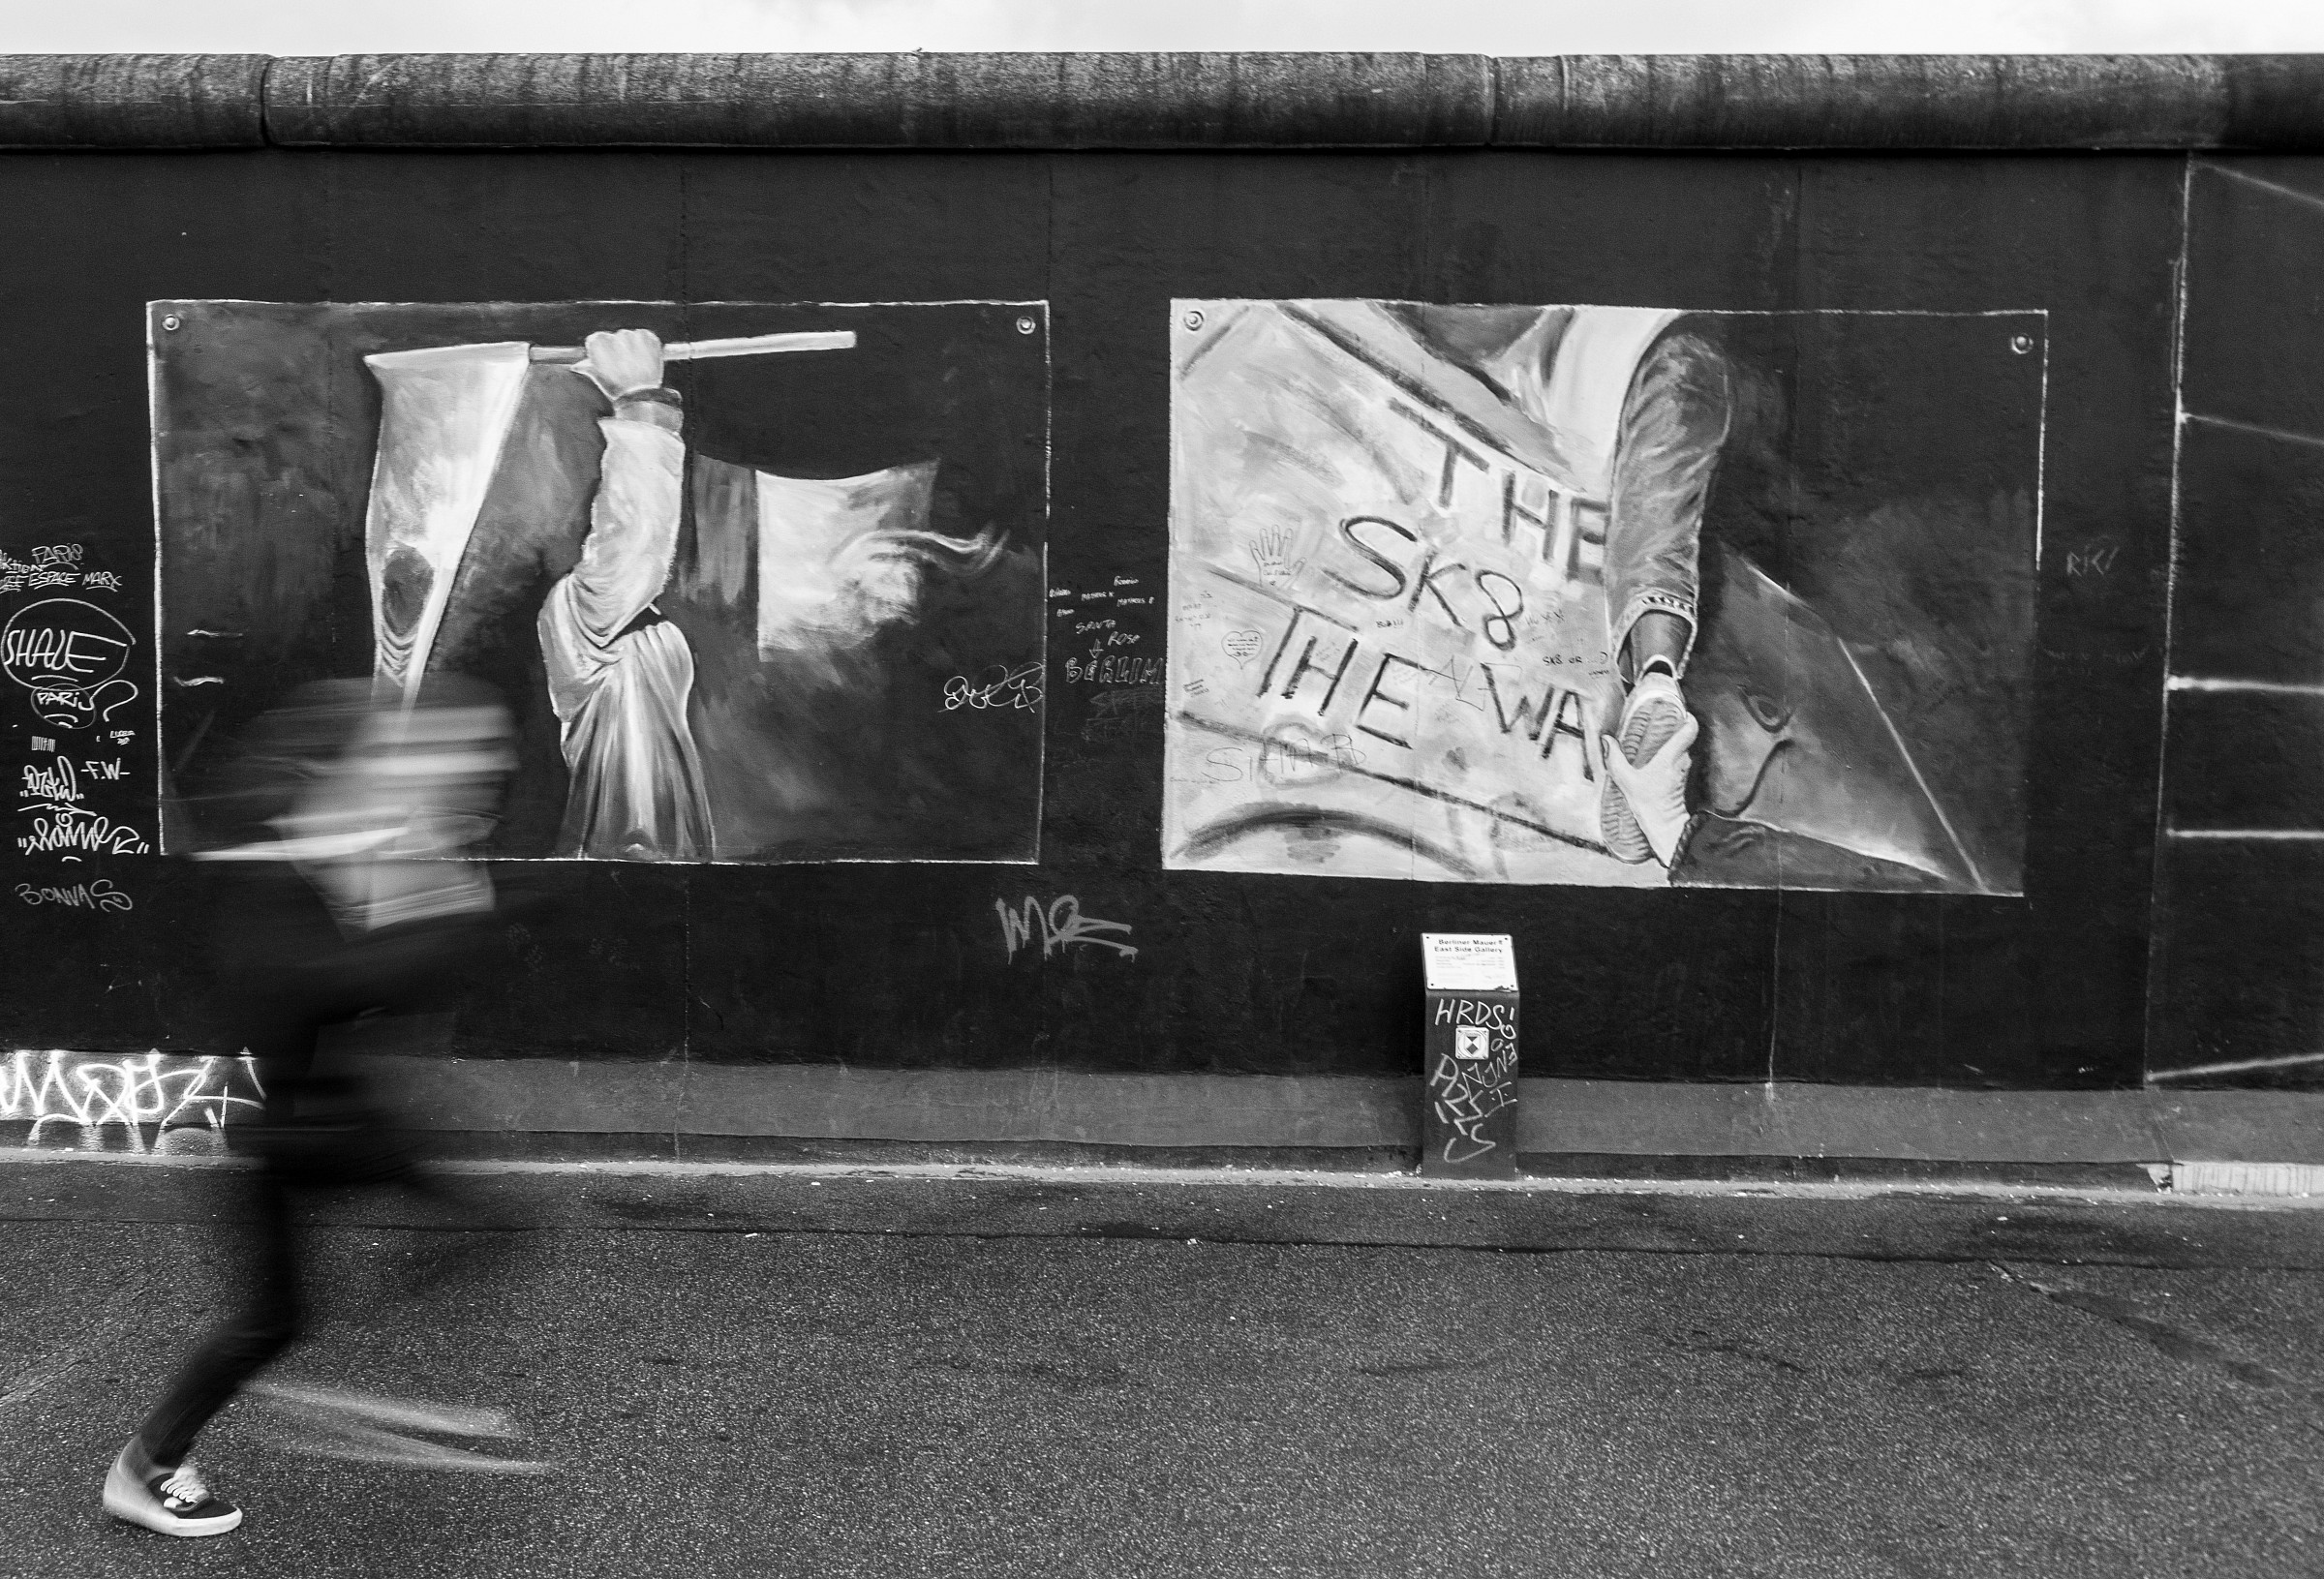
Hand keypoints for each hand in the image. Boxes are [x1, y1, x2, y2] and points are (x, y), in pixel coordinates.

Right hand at [574, 329, 664, 401]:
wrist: (639, 396)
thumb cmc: (615, 388)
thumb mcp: (597, 377)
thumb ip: (587, 366)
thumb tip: (577, 366)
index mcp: (598, 341)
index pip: (598, 339)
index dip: (604, 352)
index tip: (610, 362)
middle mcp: (614, 335)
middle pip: (616, 338)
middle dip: (620, 349)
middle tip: (624, 367)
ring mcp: (633, 336)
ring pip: (631, 337)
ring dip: (633, 347)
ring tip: (636, 365)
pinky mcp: (649, 339)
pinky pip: (647, 337)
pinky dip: (647, 346)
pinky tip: (644, 360)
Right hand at [1600, 710, 1698, 867]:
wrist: (1663, 824)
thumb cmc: (1647, 802)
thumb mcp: (1625, 779)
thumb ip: (1614, 757)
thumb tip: (1607, 739)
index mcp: (1670, 756)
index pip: (1690, 729)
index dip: (1687, 716)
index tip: (1677, 711)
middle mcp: (1682, 759)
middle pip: (1685, 735)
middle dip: (1674, 727)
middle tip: (1658, 723)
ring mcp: (1684, 768)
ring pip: (1682, 747)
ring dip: (1671, 743)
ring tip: (1654, 741)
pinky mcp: (1683, 777)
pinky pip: (1679, 758)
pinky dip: (1670, 755)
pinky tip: (1656, 759)